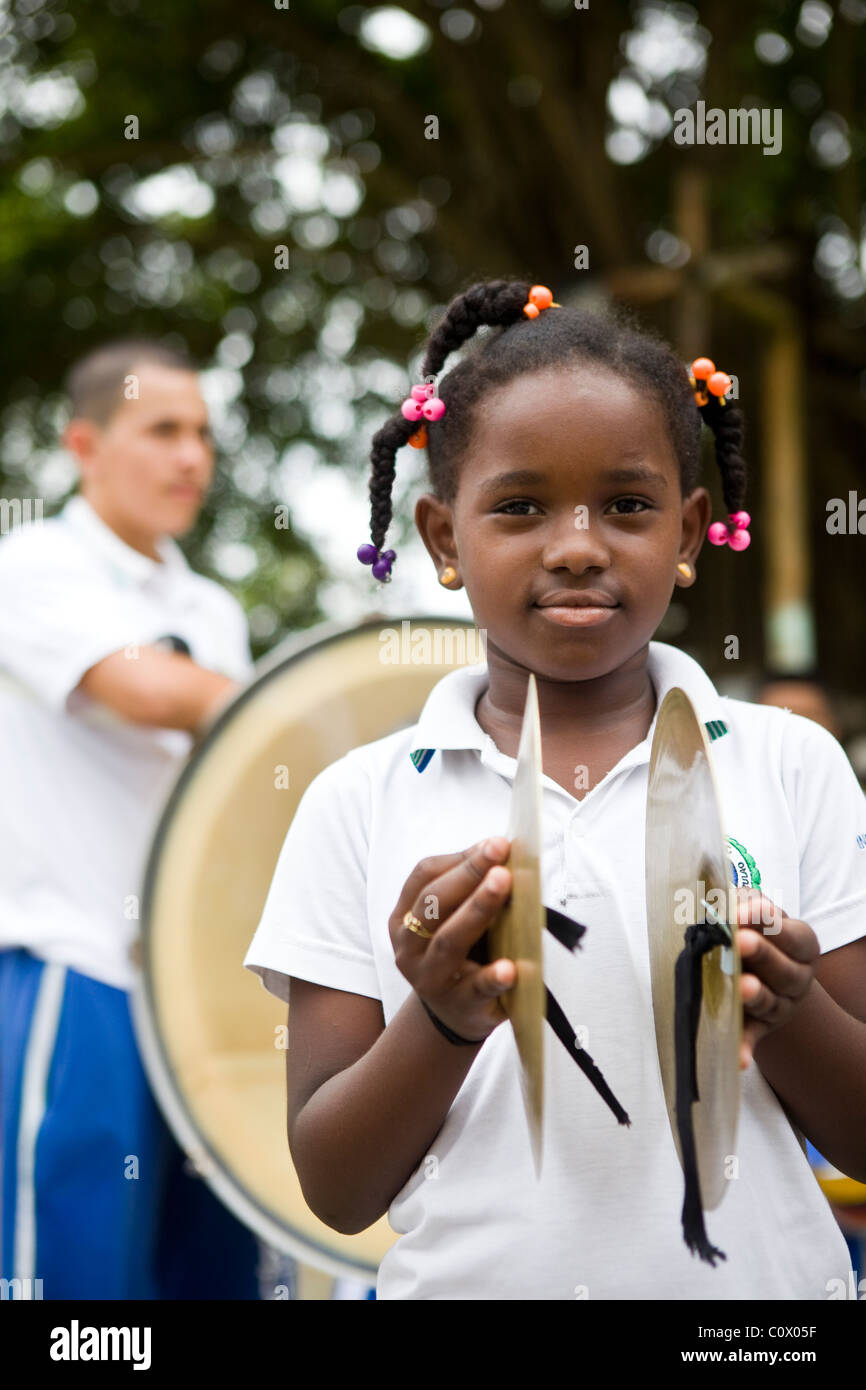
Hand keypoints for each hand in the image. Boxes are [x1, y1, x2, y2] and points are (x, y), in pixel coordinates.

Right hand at [389, 836, 514, 1042]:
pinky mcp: (460, 1005)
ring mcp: (430, 978)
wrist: (453, 1015)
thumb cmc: (460, 954)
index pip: (424, 876)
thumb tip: (503, 852)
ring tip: (504, 884)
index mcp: (404, 916)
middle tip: (499, 851)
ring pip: (448, 940)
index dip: (460, 858)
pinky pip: (475, 988)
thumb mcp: (452, 919)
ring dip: (478, 909)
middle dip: (468, 874)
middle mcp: (409, 946)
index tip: (495, 843)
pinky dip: (492, 977)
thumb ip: (469, 888)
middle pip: (433, 903)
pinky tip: (511, 968)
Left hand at [734, 888, 818, 1069]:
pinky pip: (751, 1038)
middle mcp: (798, 979)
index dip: (768, 921)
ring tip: (741, 986)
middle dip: (762, 956)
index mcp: (803, 946)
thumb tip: (728, 899)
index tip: (742, 911)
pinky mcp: (760, 1028)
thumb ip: (745, 902)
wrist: (762, 971)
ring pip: (770, 1003)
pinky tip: (739, 1059)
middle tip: (739, 941)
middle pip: (785, 971)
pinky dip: (744, 1048)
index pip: (793, 935)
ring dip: (755, 996)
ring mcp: (781, 1006)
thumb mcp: (756, 911)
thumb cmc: (756, 931)